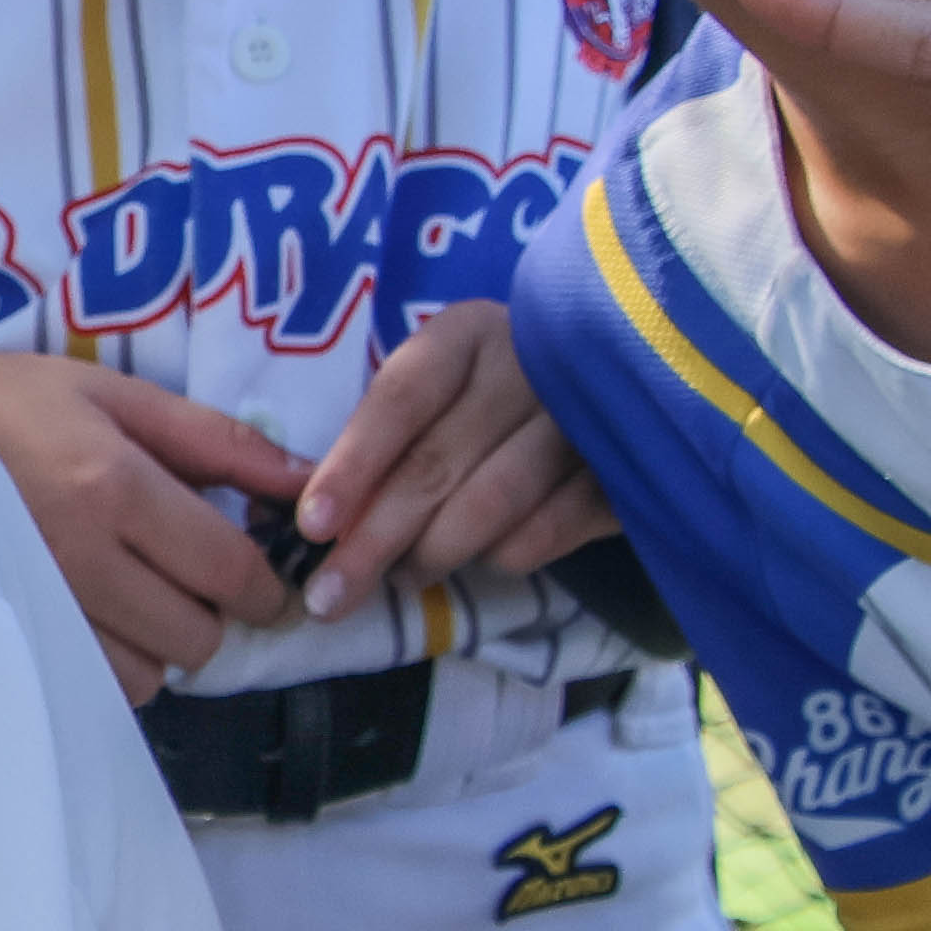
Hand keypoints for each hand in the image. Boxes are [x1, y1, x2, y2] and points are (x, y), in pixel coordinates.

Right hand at [0, 347, 302, 698]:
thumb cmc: (10, 403)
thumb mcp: (113, 394)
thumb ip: (215, 440)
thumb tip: (307, 478)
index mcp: (114, 485)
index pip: (228, 570)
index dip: (264, 590)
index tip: (263, 585)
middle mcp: (79, 557)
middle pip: (195, 637)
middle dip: (212, 617)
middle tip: (191, 583)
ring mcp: (38, 607)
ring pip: (147, 676)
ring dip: (160, 648)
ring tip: (139, 600)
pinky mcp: (8, 638)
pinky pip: (93, 687)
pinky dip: (112, 666)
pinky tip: (99, 621)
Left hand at [292, 304, 613, 610]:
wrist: (612, 394)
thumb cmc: (494, 398)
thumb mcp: (438, 396)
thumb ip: (381, 442)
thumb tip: (305, 503)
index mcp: (467, 334)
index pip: (400, 398)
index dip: (352, 465)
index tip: (313, 527)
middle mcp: (528, 360)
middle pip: (436, 460)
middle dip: (375, 538)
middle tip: (330, 596)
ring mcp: (584, 412)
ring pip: (492, 500)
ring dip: (436, 552)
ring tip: (403, 580)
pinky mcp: (624, 465)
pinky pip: (553, 526)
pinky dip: (507, 555)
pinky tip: (483, 564)